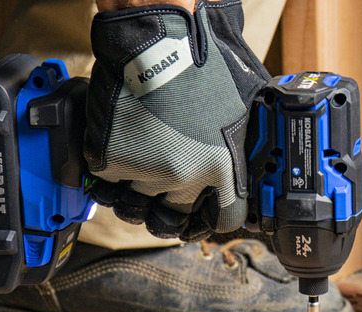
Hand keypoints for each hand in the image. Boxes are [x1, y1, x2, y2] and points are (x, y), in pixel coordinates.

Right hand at [85, 0, 269, 240]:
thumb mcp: (244, 110)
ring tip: (140, 172)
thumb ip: (243, 148)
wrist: (157, 40)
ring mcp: (145, 171)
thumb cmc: (204, 67)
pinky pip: (109, 183)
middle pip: (176, 218)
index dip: (214, 219)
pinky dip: (113, 171)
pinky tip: (121, 151)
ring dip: (137, 194)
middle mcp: (185, 177)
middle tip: (165, 192)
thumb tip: (252, 166)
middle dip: (171, 209)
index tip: (206, 214)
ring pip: (137, 206)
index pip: (224, 221)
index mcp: (223, 169)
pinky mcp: (110, 160)